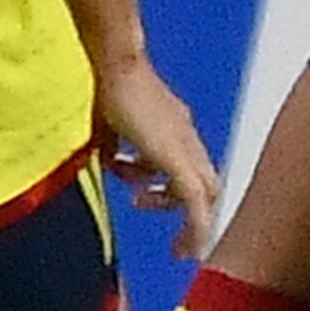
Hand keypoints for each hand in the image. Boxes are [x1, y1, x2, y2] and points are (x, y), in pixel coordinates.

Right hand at [95, 53, 224, 257]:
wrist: (114, 62)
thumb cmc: (102, 83)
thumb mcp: (105, 126)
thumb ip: (114, 148)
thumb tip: (111, 165)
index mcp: (172, 124)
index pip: (188, 162)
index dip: (173, 186)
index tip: (146, 199)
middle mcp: (186, 135)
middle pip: (207, 180)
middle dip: (187, 210)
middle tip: (173, 236)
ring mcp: (186, 146)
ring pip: (206, 192)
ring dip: (184, 216)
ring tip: (159, 228)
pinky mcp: (179, 160)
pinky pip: (196, 202)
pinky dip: (194, 227)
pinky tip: (185, 248)